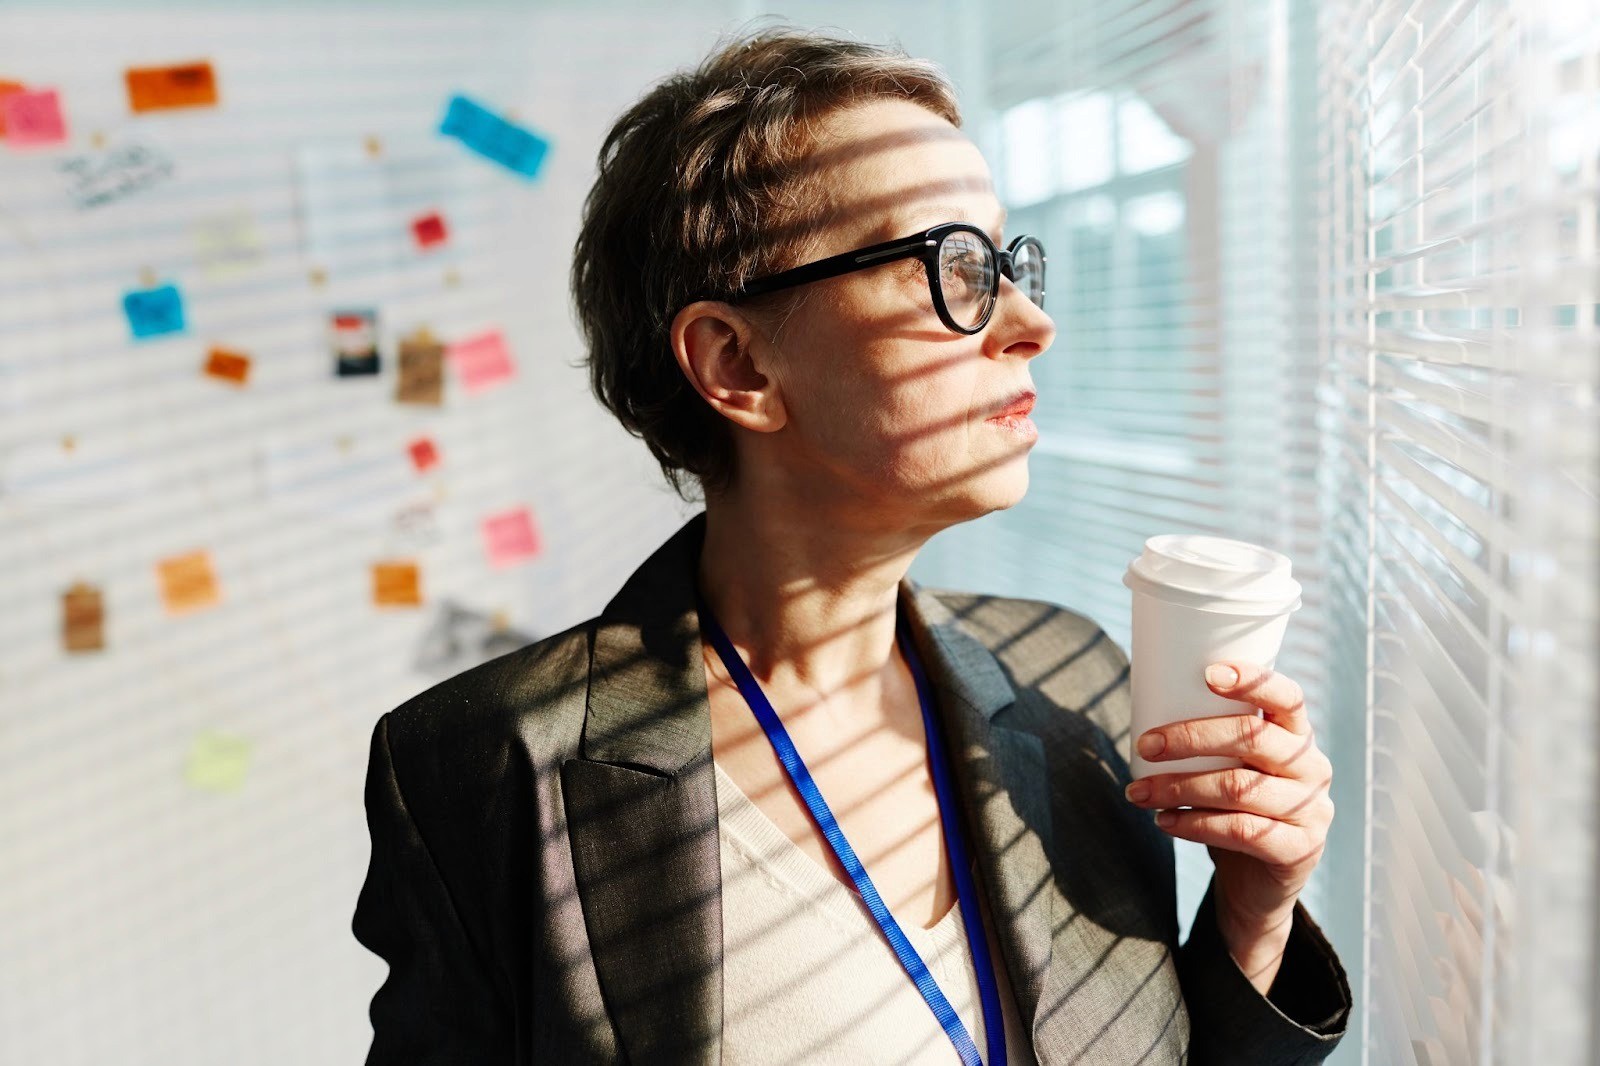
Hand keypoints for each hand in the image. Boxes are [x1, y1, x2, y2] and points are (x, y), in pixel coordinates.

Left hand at [1122, 661, 1333, 991]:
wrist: (1258, 883)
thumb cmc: (1236, 808)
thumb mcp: (1232, 767)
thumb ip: (1212, 739)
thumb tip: (1147, 703)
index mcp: (1297, 736)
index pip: (1286, 697)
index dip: (1252, 681)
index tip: (1207, 673)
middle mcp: (1312, 767)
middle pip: (1252, 739)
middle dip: (1191, 737)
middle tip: (1145, 745)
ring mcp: (1311, 810)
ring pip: (1238, 787)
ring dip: (1179, 788)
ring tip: (1139, 793)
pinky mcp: (1299, 849)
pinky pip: (1240, 831)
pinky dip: (1194, 825)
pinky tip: (1164, 822)